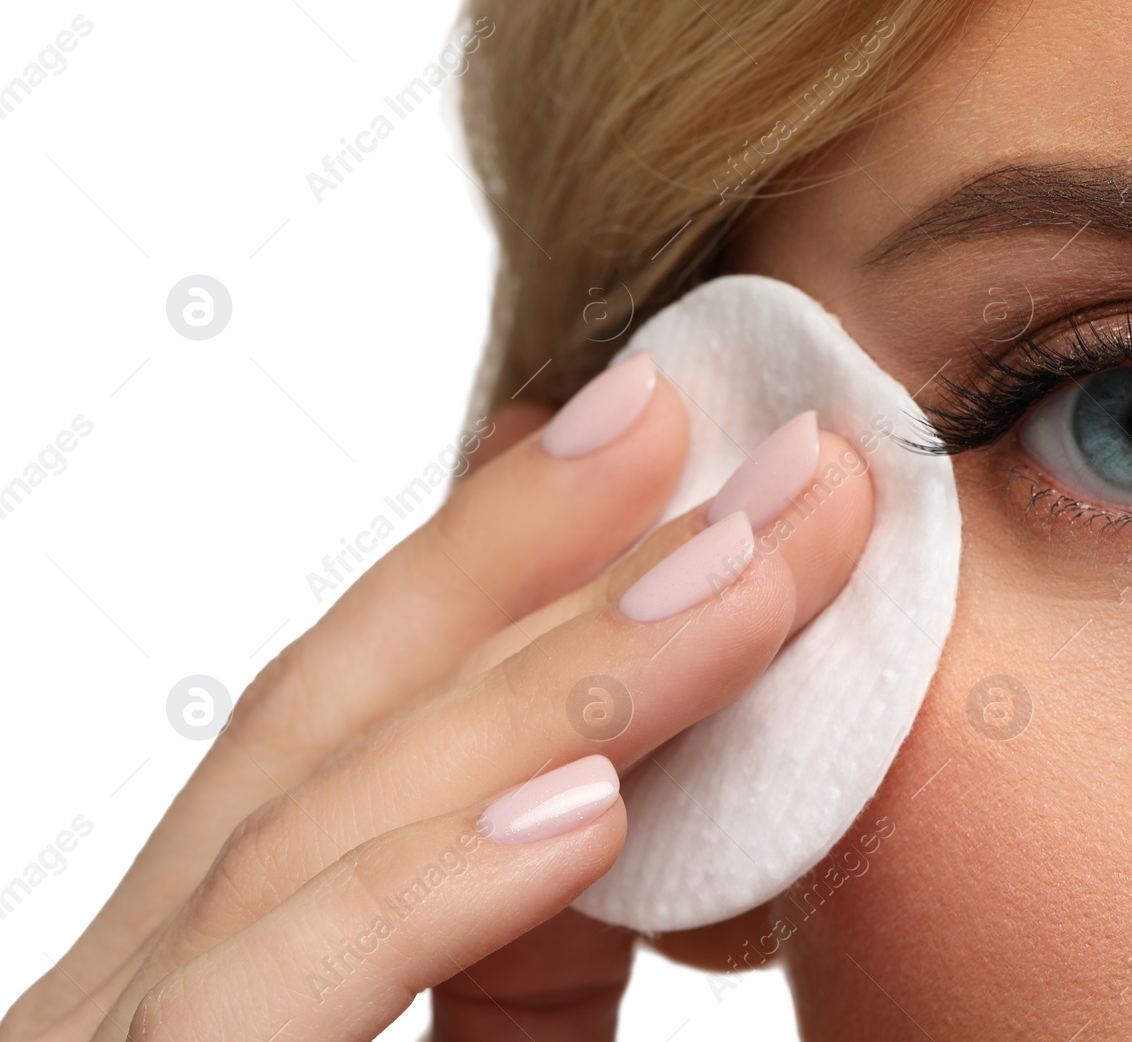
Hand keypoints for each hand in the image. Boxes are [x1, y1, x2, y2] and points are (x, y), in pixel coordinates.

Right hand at [2, 360, 872, 1041]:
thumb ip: (507, 974)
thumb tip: (634, 828)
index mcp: (215, 975)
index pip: (357, 738)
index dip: (495, 582)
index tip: (644, 472)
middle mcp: (137, 992)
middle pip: (340, 718)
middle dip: (530, 552)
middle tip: (701, 414)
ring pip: (319, 817)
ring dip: (551, 672)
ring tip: (729, 549)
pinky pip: (266, 1005)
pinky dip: (425, 890)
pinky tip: (587, 802)